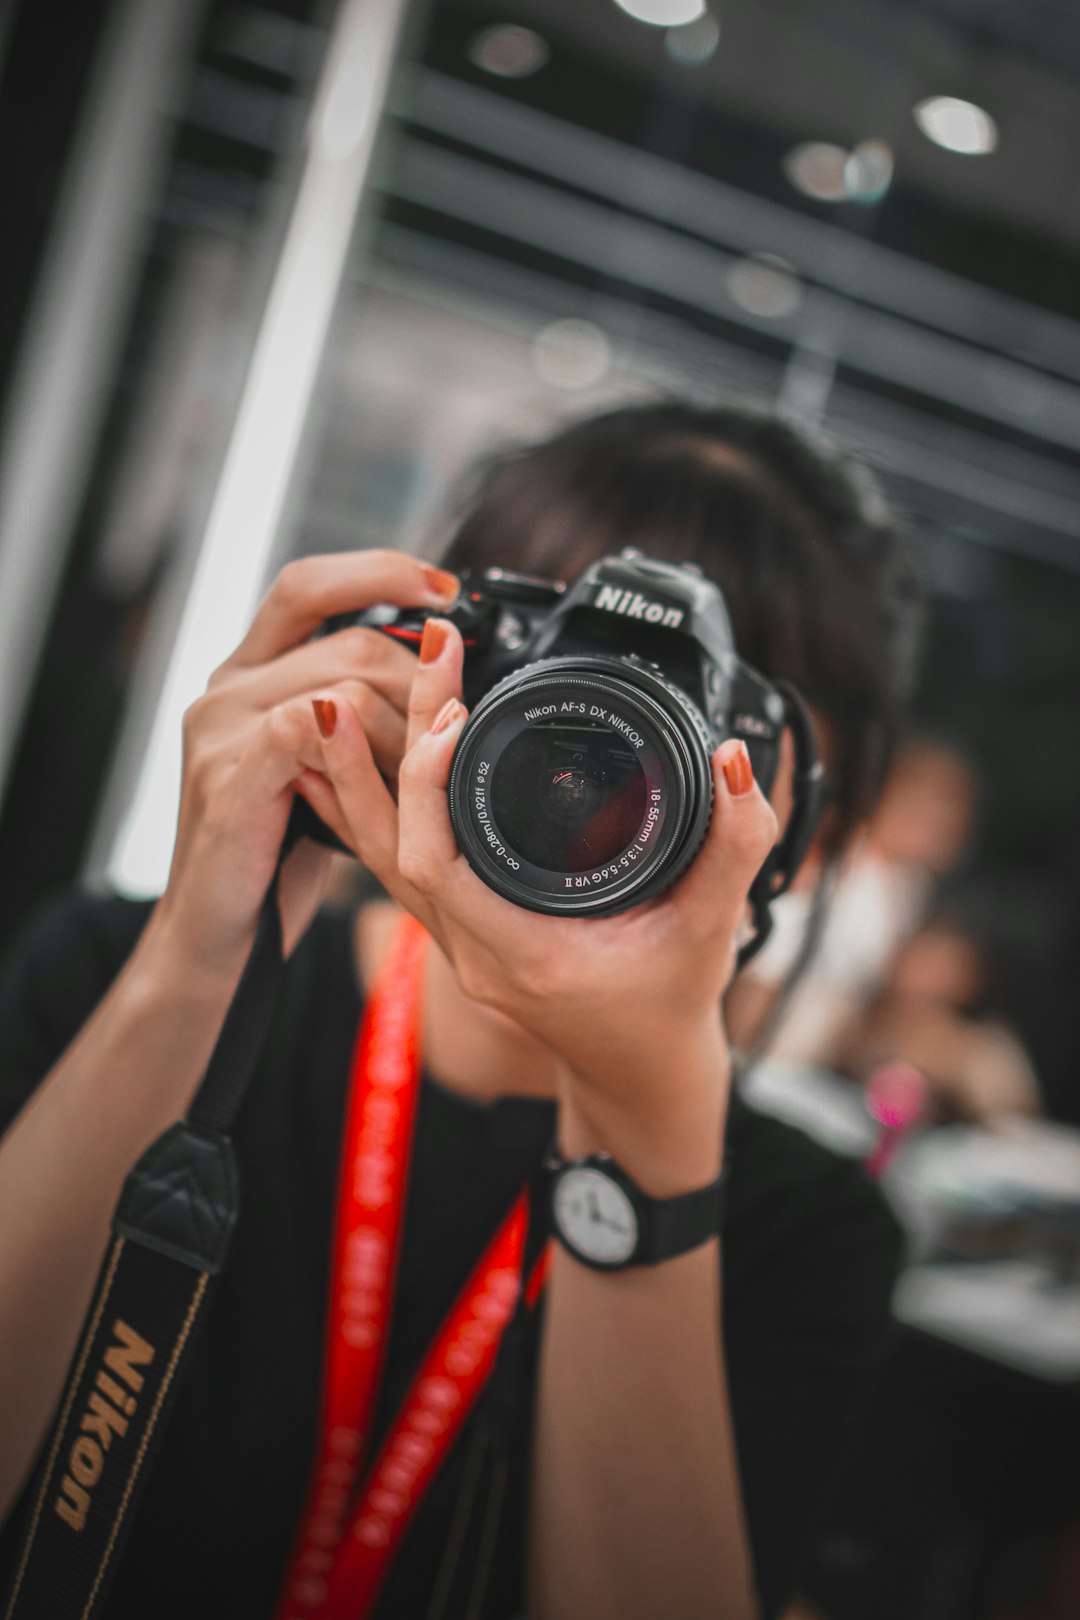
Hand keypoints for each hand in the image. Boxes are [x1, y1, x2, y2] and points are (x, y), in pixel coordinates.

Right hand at [151, 551, 458, 981]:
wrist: (219, 935)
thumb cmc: (278, 852)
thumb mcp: (325, 768)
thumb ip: (356, 714)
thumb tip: (438, 681)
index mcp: (249, 673)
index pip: (309, 585)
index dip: (378, 572)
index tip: (446, 591)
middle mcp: (227, 689)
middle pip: (351, 642)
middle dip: (421, 687)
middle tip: (448, 737)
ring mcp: (220, 730)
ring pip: (344, 684)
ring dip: (405, 734)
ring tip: (418, 781)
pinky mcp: (228, 777)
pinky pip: (307, 729)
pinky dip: (358, 750)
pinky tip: (380, 782)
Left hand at [304, 621, 777, 1185]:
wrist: (639, 1069)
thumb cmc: (669, 1007)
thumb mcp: (714, 927)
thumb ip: (734, 845)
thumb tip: (735, 763)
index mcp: (520, 951)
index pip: (436, 864)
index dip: (428, 783)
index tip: (451, 712)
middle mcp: (471, 947)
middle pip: (392, 843)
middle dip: (385, 747)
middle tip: (406, 659)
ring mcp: (454, 940)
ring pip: (378, 852)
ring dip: (362, 772)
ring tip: (343, 692)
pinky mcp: (455, 924)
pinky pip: (393, 860)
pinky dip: (374, 802)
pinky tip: (359, 754)